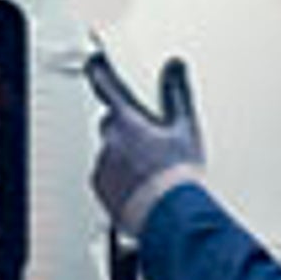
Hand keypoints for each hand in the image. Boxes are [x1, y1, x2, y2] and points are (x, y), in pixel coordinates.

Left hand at [89, 50, 206, 240]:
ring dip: (125, 153)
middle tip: (151, 139)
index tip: (95, 63)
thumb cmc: (177, 176)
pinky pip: (106, 173)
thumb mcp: (185, 128)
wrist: (169, 217)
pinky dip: (119, 175)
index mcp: (127, 121)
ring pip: (110, 149)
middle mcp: (108, 140)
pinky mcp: (100, 188)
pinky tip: (141, 183)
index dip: (99, 71)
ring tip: (150, 168)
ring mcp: (102, 165)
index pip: (105, 86)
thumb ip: (177, 93)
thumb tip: (174, 67)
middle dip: (127, 125)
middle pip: (112, 121)